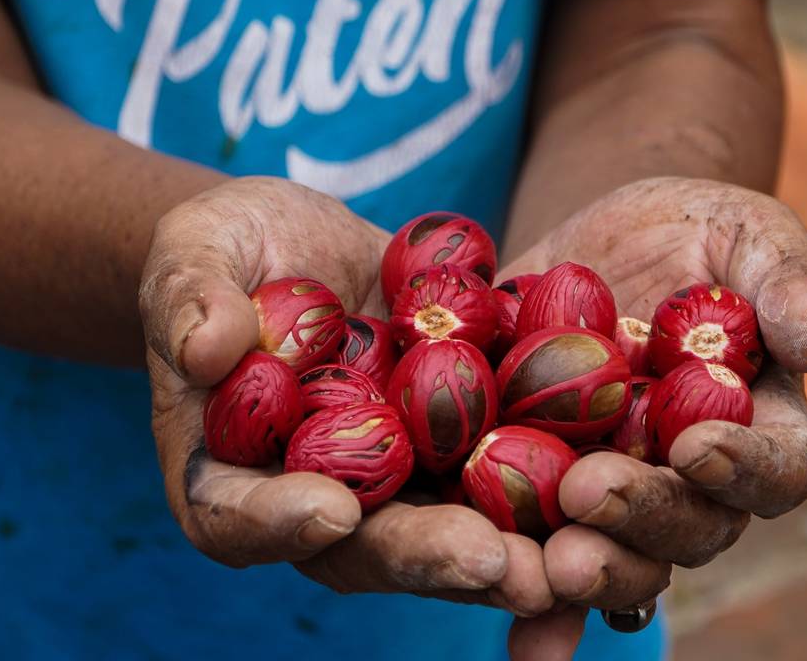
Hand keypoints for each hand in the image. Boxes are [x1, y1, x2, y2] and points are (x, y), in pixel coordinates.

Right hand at [140, 178, 558, 646]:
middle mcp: (315, 499)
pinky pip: (506, 471)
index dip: (279, 525)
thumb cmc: (225, 250)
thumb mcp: (194, 253)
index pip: (236, 520)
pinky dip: (557, 482)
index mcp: (228, 476)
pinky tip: (615, 475)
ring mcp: (394, 480)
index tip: (329, 510)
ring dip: (509, 548)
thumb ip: (191, 297)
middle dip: (428, 558)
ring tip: (570, 557)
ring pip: (448, 528)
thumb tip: (204, 345)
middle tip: (491, 564)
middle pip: (362, 547)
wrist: (299, 243)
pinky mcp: (460, 445)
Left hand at [498, 177, 806, 626]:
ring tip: (543, 565)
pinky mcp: (541, 492)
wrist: (603, 240)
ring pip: (618, 558)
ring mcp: (619, 496)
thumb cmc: (700, 233)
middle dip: (641, 519)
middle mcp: (694, 486)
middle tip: (589, 495)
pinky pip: (536, 551)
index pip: (776, 470)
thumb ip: (789, 283)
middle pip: (689, 530)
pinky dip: (524, 592)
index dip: (744, 468)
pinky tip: (500, 606)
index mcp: (762, 430)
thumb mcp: (749, 236)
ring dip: (585, 572)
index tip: (697, 444)